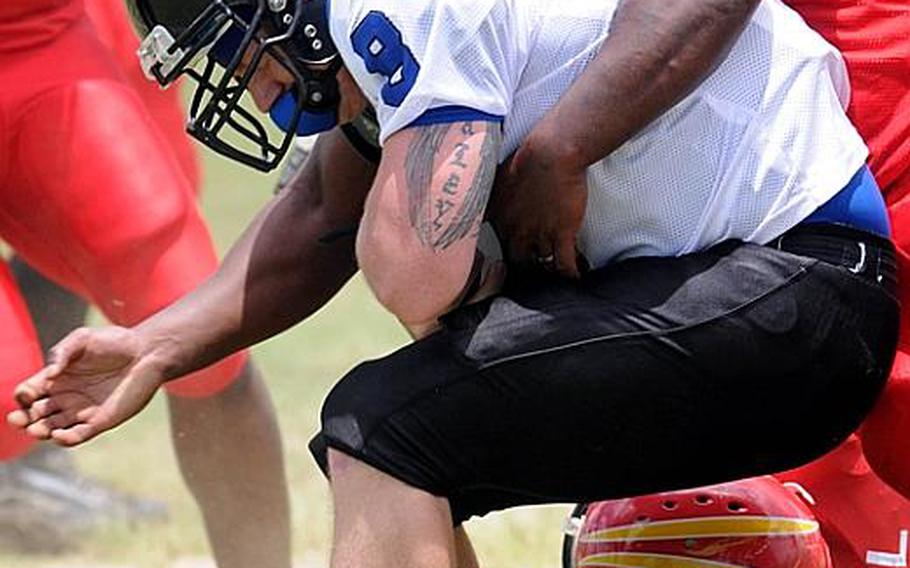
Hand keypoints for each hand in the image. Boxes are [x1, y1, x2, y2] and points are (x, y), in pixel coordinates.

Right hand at [6, 326, 165, 446]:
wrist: (147, 353)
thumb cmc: (115, 342)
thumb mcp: (83, 339)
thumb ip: (62, 352)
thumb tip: (49, 373)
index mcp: (55, 378)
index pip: (28, 393)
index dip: (22, 396)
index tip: (27, 394)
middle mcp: (65, 397)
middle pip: (34, 414)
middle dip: (24, 419)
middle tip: (20, 419)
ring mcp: (81, 411)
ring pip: (52, 428)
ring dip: (41, 432)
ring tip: (37, 429)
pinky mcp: (100, 421)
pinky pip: (77, 436)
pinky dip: (65, 440)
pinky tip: (59, 436)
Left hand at [489, 131, 587, 277]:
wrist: (551, 153)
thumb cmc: (526, 157)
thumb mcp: (498, 176)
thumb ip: (492, 192)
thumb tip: (484, 193)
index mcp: (498, 217)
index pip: (496, 243)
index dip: (506, 248)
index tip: (511, 252)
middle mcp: (516, 230)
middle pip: (518, 259)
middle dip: (526, 265)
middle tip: (534, 267)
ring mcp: (539, 234)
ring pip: (542, 262)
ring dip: (548, 267)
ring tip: (555, 271)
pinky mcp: (562, 233)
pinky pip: (564, 263)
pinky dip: (569, 272)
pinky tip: (574, 277)